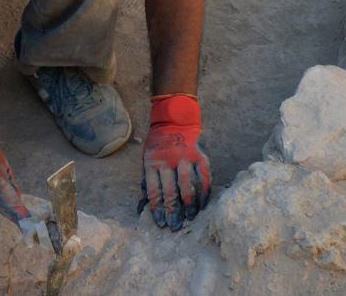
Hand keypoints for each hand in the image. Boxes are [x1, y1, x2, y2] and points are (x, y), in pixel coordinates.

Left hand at [139, 94, 210, 231]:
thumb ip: (146, 181)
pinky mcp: (200, 154)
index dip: (157, 208)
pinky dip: (204, 192)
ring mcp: (185, 157)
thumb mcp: (146, 158)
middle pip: (170, 190)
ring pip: (188, 184)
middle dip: (173, 211)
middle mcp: (168, 159)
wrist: (174, 118)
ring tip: (190, 218)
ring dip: (189, 204)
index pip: (153, 189)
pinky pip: (204, 176)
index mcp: (152, 161)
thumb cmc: (158, 144)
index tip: (161, 223)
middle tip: (175, 226)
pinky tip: (203, 204)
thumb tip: (141, 208)